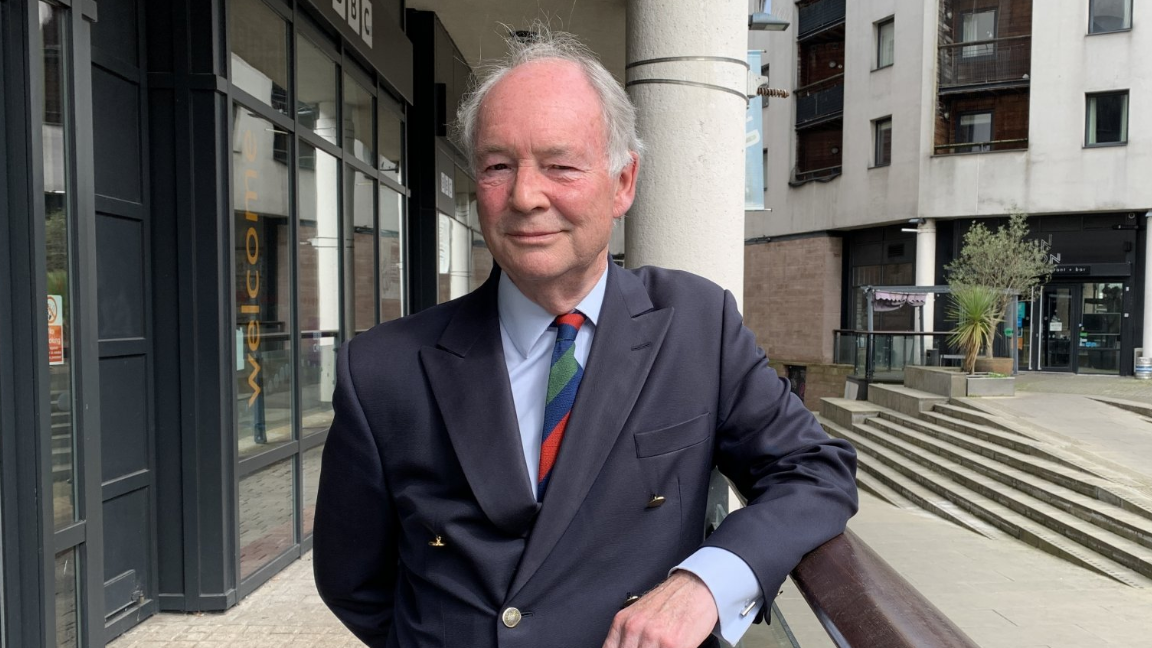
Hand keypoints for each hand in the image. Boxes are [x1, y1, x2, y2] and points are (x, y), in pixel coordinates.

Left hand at [601, 571, 718, 647]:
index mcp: (622, 622)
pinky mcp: (673, 644)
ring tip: (660, 647)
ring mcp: (653, 637)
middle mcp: (634, 629)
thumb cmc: (670, 600)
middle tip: (649, 647)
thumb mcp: (639, 615)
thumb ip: (627, 635)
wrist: (696, 587)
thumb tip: (624, 646)